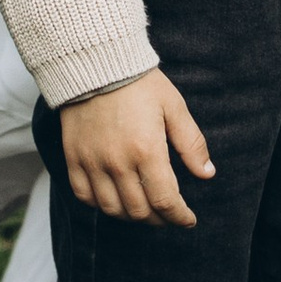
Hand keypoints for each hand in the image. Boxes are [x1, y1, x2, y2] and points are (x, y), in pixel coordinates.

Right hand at [59, 69, 214, 224]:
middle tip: (169, 214)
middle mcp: (118, 162)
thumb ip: (191, 143)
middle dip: (159, 219)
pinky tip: (114, 199)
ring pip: (112, 209)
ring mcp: (92, 162)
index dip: (179, 216)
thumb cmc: (139, 82)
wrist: (96, 62)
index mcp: (147, 150)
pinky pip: (84, 195)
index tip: (188, 219)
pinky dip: (100, 205)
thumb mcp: (174, 107)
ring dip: (132, 216)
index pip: (165, 200)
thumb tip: (207, 174)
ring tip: (145, 210)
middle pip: (140, 210)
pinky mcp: (74, 158)